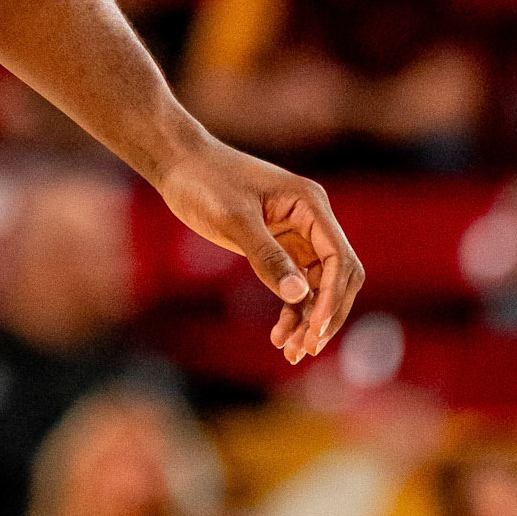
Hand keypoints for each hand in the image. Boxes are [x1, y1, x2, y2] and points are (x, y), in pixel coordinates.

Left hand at [157, 134, 363, 363]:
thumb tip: (299, 295)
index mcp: (309, 204)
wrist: (178, 163)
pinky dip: (292, 310)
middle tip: (303, 348)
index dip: (332, 298)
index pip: (338, 258)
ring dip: (308, 319)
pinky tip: (278, 336)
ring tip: (288, 352)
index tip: (313, 330)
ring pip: (318, 286)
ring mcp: (296, 234)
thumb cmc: (204, 181)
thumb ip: (266, 255)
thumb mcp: (233, 219)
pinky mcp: (279, 246)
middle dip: (325, 314)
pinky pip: (296, 285)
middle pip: (337, 277)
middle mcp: (310, 219)